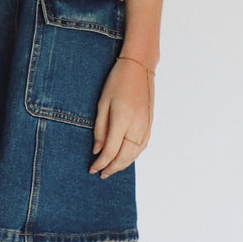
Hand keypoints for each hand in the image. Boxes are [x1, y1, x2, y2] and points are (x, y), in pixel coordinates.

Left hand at [89, 57, 153, 178]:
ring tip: (111, 169)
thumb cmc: (118, 81)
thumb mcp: (102, 103)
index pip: (111, 150)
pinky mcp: (150, 123)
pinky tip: (125, 158)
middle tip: (101, 174)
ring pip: (135, 154)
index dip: (101, 163)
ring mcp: (146, 125)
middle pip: (125, 156)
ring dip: (123, 165)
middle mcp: (137, 125)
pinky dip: (133, 156)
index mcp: (123, 119)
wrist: (139, 67)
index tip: (92, 169)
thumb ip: (100, 129)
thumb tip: (97, 150)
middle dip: (112, 168)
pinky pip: (142, 146)